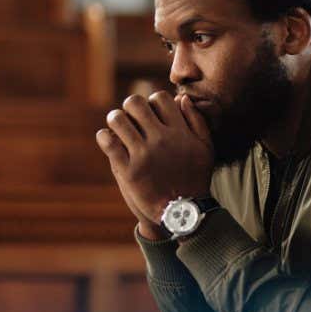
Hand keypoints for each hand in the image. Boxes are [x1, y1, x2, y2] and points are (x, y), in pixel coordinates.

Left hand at [96, 91, 213, 238]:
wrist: (184, 213)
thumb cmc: (195, 178)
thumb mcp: (205, 148)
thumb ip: (196, 121)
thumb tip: (181, 98)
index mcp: (180, 132)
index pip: (160, 98)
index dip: (152, 102)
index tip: (151, 113)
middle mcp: (161, 140)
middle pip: (135, 103)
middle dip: (130, 107)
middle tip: (131, 118)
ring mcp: (143, 155)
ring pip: (118, 120)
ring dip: (115, 120)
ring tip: (118, 128)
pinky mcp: (128, 171)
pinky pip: (108, 142)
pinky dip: (104, 137)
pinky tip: (108, 141)